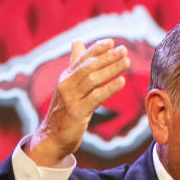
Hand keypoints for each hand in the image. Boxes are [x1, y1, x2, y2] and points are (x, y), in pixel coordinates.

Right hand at [26, 39, 130, 165]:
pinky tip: (121, 81)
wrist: (52, 138)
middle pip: (89, 66)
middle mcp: (66, 84)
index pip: (82, 58)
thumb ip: (75, 66)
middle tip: (124, 50)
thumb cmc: (64, 112)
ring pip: (93, 79)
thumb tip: (77, 42)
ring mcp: (70, 98)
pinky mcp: (77, 112)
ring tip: (127, 62)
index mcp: (65, 77)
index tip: (112, 42)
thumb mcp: (69, 87)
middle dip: (108, 57)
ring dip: (111, 69)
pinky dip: (109, 88)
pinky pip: (96, 97)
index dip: (97, 49)